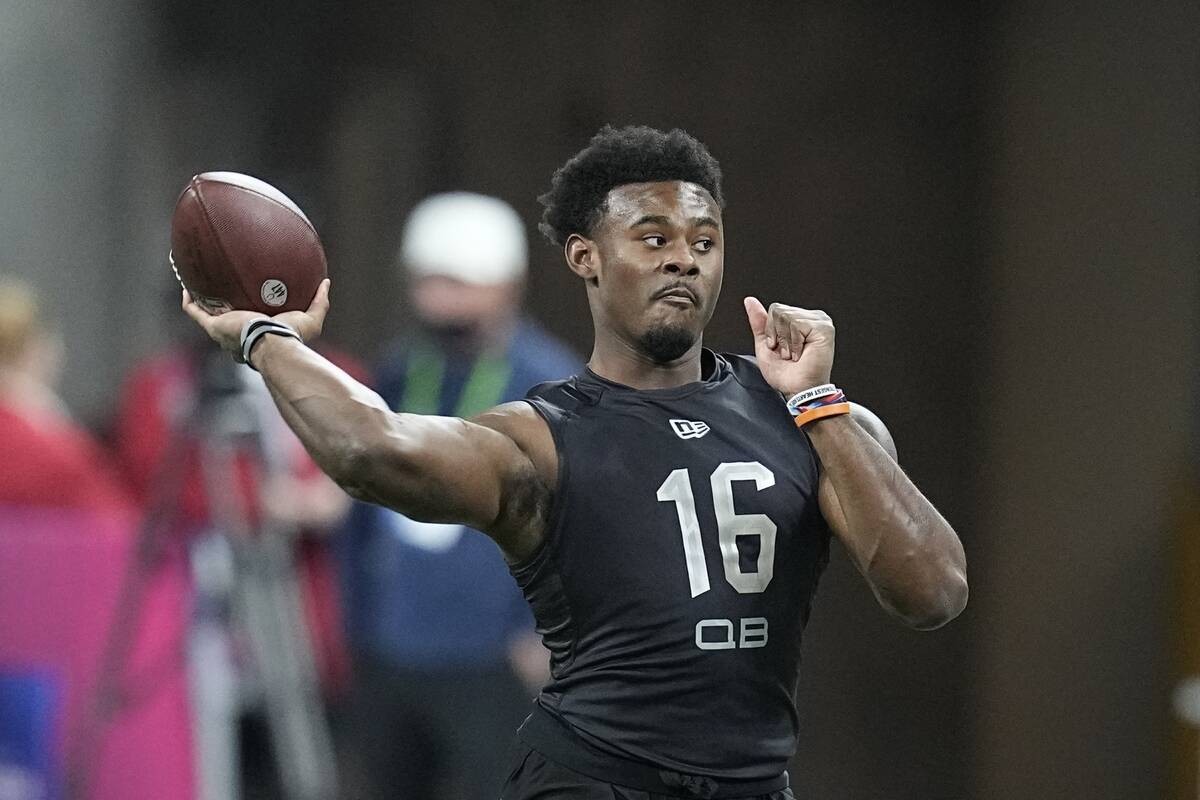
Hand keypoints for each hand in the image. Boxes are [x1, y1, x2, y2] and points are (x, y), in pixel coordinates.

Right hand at [182, 278, 330, 357]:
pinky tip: (186, 284)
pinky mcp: (213, 326)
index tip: (248, 304)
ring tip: (195, 284)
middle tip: (220, 291)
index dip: (247, 319)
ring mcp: (222, 333)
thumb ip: (320, 302)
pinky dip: (189, 299)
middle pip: (225, 322)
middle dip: (221, 309)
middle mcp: (236, 338)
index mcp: (256, 338)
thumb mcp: (311, 319)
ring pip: (205, 315)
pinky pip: (194, 311)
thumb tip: (326, 282)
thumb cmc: (292, 338)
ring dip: (198, 300)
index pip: (250, 330)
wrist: (274, 343)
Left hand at [743, 296, 834, 394]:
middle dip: (778, 336)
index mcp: (800, 319)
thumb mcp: (765, 344)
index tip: (779, 349)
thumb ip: (759, 322)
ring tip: (795, 354)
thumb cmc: (786, 374)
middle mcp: (812, 317)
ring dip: (786, 342)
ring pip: (786, 316)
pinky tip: (802, 353)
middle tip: (789, 353)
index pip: (775, 309)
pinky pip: (796, 324)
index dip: (771, 331)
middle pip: (779, 310)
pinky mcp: (824, 327)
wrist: (798, 390)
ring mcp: (820, 321)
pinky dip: (794, 343)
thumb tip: (749, 301)